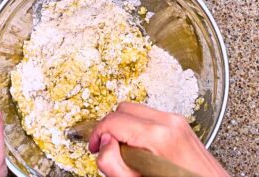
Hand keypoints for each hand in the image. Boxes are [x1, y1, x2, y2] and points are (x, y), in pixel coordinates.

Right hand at [89, 102, 229, 176]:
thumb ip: (112, 163)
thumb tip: (103, 143)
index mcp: (158, 136)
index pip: (114, 120)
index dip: (97, 133)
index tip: (94, 145)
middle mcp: (168, 122)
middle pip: (123, 109)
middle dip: (110, 127)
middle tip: (108, 148)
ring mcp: (176, 120)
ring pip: (135, 110)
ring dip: (124, 126)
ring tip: (127, 151)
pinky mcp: (179, 123)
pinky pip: (148, 116)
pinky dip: (137, 127)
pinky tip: (141, 147)